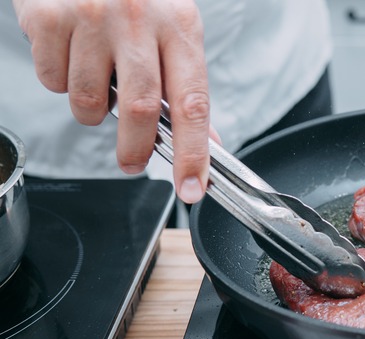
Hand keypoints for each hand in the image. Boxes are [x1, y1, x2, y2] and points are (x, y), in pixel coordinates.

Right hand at [13, 0, 210, 202]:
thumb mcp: (174, 30)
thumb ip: (186, 85)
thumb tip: (208, 141)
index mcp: (180, 26)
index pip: (193, 103)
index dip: (195, 153)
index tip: (192, 187)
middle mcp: (139, 19)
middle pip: (140, 109)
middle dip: (136, 149)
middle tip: (132, 163)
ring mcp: (91, 17)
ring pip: (88, 101)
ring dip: (91, 111)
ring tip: (97, 84)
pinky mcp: (49, 17)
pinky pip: (53, 80)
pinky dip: (61, 82)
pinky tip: (72, 55)